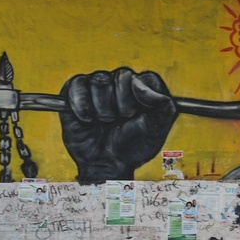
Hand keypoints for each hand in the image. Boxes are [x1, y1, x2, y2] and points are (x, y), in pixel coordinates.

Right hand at [59, 68, 177, 182]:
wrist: (108, 163)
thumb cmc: (134, 145)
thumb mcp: (158, 128)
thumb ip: (162, 103)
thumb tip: (137, 82)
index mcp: (144, 87)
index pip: (146, 78)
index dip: (143, 99)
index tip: (139, 116)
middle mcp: (121, 82)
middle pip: (122, 76)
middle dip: (123, 105)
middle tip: (122, 120)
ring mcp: (98, 85)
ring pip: (100, 80)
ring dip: (104, 108)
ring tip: (105, 121)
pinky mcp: (76, 91)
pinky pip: (77, 84)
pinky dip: (82, 104)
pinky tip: (88, 119)